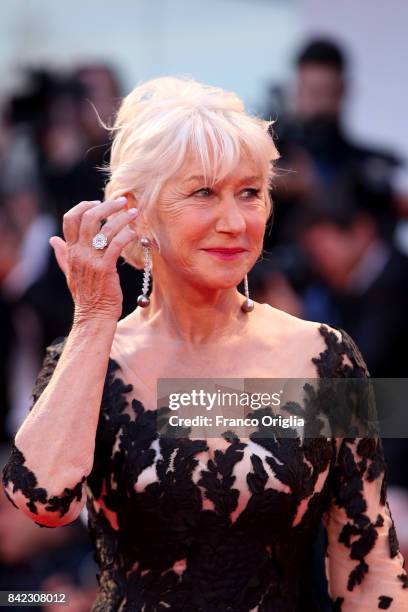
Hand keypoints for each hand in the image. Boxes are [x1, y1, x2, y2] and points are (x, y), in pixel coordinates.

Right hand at [49, 196, 138, 322]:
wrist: (93, 316)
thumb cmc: (86, 295)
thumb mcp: (70, 273)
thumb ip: (62, 254)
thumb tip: (53, 240)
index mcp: (70, 251)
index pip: (70, 219)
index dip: (83, 206)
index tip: (97, 202)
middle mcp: (79, 253)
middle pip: (89, 218)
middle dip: (107, 206)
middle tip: (122, 201)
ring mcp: (91, 261)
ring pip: (105, 229)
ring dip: (122, 218)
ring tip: (134, 213)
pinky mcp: (105, 269)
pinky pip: (116, 245)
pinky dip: (127, 235)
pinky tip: (134, 233)